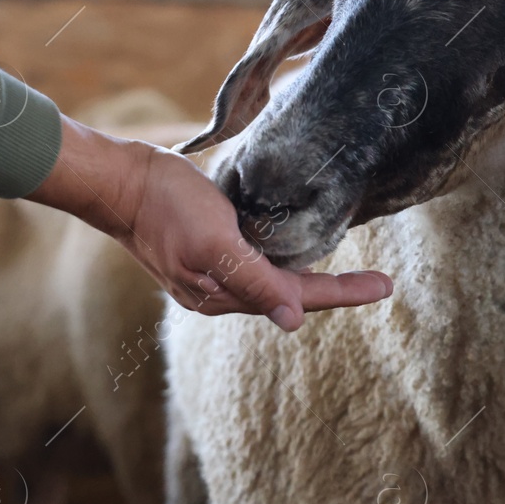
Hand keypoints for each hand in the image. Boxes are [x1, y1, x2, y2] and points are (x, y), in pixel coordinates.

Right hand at [26, 118, 391, 329]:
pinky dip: (283, 264)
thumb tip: (293, 321)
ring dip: (310, 282)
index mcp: (225, 295)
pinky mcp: (205, 255)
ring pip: (274, 285)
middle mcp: (220, 294)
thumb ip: (254, 280)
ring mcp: (211, 277)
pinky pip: (255, 267)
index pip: (300, 298)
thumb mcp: (216, 240)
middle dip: (335, 293)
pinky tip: (298, 255)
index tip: (386, 287)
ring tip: (351, 276)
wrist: (118, 182)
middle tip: (380, 284)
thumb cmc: (166, 205)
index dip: (346, 293)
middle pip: (291, 297)